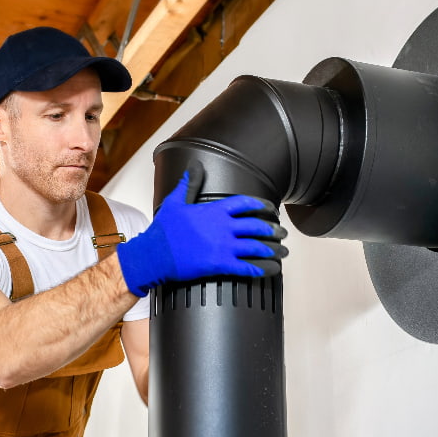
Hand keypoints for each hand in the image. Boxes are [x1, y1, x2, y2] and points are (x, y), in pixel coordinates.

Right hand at [117, 163, 287, 296]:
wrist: (155, 254)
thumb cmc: (164, 230)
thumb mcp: (175, 201)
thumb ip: (189, 184)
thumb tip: (194, 166)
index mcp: (215, 210)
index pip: (246, 203)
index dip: (262, 206)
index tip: (271, 209)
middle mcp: (223, 227)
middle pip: (257, 225)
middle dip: (273, 229)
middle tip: (282, 233)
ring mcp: (223, 246)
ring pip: (257, 247)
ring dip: (273, 250)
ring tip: (283, 252)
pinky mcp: (220, 264)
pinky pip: (248, 267)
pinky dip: (263, 269)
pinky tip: (272, 269)